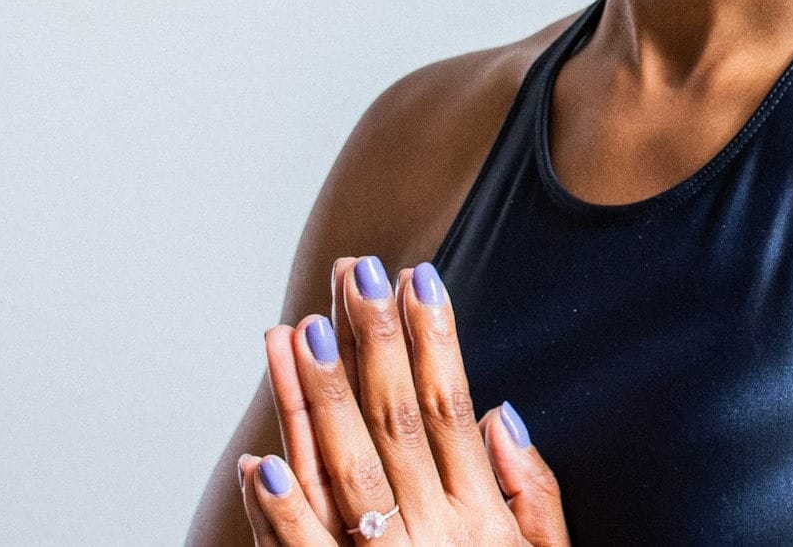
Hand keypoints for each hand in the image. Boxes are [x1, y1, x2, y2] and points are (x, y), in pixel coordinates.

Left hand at [236, 255, 568, 545]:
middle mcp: (438, 538)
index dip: (435, 341)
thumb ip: (531, 494)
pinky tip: (261, 461)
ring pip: (347, 474)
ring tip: (297, 332)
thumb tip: (505, 412)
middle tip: (355, 272)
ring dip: (319, 402)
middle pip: (398, 423)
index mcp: (483, 519)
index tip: (419, 276)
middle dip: (375, 342)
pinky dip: (282, 515)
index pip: (453, 410)